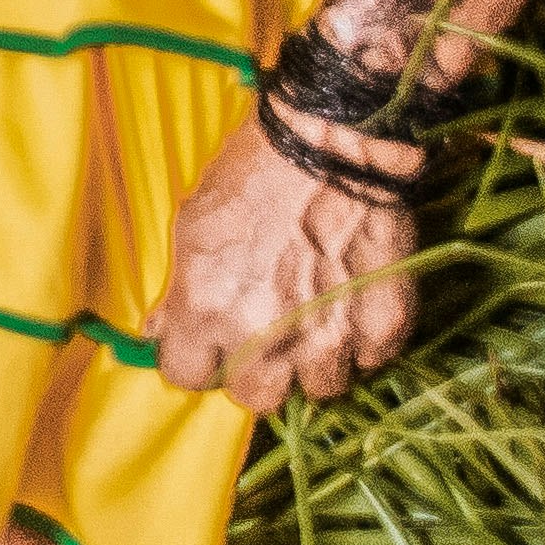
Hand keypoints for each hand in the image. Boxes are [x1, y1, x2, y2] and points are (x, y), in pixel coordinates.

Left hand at [148, 117, 423, 409]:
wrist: (331, 146)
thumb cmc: (252, 176)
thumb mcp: (192, 226)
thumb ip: (180, 292)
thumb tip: (162, 332)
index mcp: (207, 312)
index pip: (187, 376)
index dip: (198, 359)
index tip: (209, 344)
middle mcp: (266, 338)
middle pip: (257, 399)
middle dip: (257, 374)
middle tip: (266, 339)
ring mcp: (329, 336)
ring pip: (322, 388)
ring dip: (316, 362)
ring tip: (316, 321)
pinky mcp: (383, 325)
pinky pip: (372, 360)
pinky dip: (364, 341)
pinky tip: (354, 305)